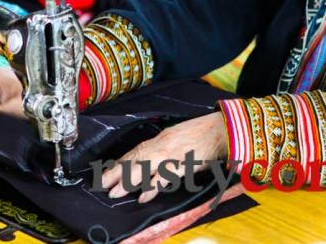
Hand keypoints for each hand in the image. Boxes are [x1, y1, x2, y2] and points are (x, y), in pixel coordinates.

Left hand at [101, 112, 227, 203]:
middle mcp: (163, 144)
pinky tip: (143, 196)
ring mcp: (172, 154)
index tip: (107, 172)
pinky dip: (153, 186)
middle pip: (136, 158)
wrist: (222, 129)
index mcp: (162, 138)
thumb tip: (151, 158)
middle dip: (118, 172)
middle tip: (103, 184)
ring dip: (129, 180)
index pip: (136, 151)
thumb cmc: (202, 134)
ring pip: (145, 167)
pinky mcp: (184, 163)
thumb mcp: (178, 137)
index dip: (121, 162)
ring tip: (115, 192)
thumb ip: (164, 147)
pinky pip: (166, 176)